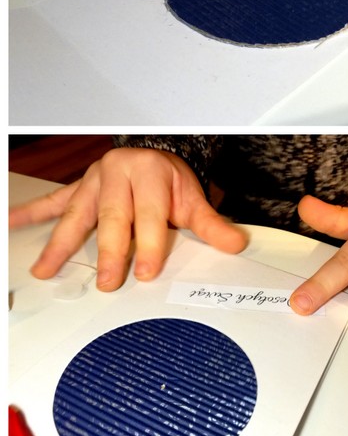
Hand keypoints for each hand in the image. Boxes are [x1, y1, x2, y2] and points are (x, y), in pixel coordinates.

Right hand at [9, 148, 246, 290]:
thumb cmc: (172, 183)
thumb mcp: (194, 199)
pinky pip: (54, 201)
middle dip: (111, 252)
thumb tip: (236, 245)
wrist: (156, 153)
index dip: (150, 244)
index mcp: (152, 174)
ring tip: (46, 269)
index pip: (151, 214)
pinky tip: (11, 222)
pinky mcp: (79, 186)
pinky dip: (31, 213)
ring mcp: (95, 180)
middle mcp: (120, 173)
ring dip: (61, 243)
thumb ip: (212, 225)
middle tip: (108, 282)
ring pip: (78, 214)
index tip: (146, 273)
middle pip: (114, 217)